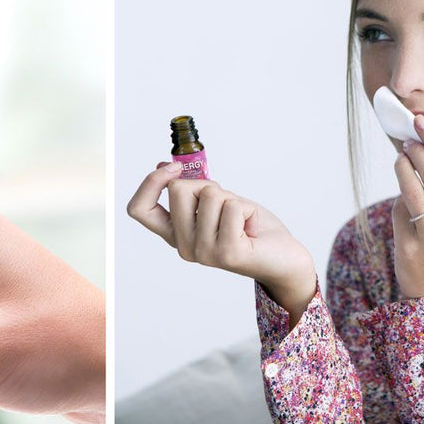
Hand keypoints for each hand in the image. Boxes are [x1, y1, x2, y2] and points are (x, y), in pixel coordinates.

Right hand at [126, 163, 317, 322]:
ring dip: (232, 199)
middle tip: (227, 206)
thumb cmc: (250, 229)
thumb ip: (192, 191)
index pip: (139, 210)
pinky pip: (232, 206)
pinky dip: (248, 209)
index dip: (151, 182)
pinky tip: (252, 229)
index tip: (173, 168)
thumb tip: (165, 165)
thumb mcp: (215, 204)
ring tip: (242, 221)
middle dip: (207, 185)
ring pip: (209, 194)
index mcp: (176, 235)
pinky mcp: (227, 253)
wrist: (283, 259)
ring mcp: (204, 253)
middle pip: (179, 189)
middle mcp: (184, 248)